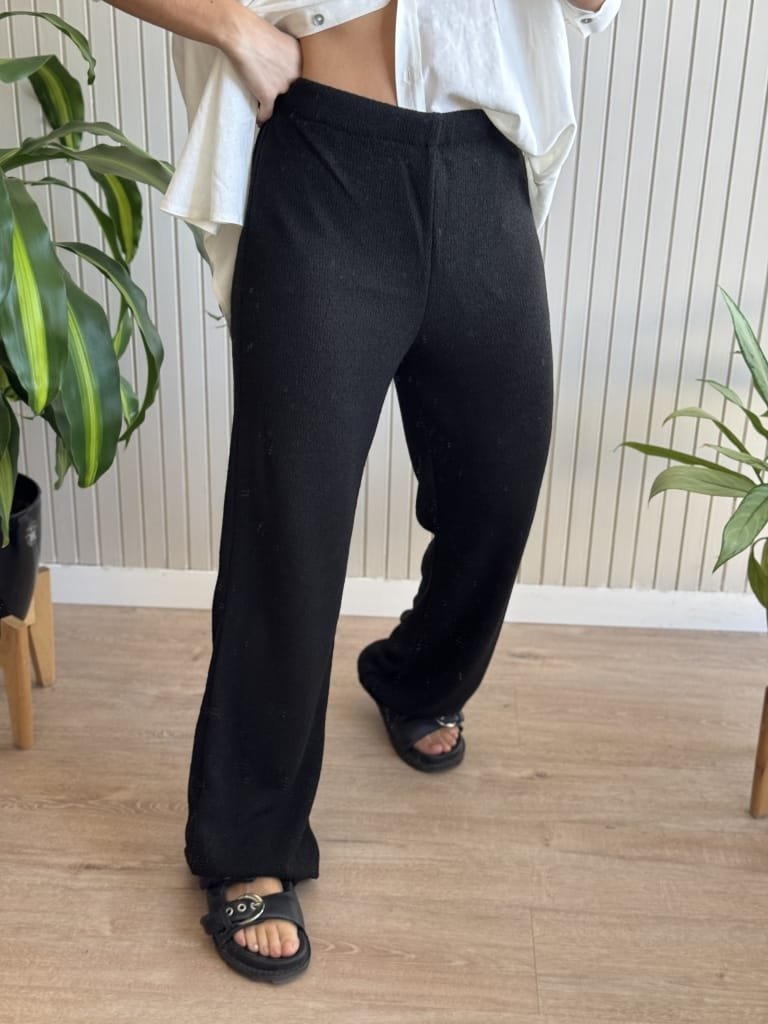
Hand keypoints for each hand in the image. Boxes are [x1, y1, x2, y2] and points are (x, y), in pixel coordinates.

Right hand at [220, 10, 302, 124]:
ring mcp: (283, 86)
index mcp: (301, 60)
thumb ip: (288, 57)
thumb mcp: (282, 41)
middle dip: (288, 100)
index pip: (304, 82)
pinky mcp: (268, 95)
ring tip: (270, 111)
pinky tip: (259, 118)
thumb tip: (283, 67)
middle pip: (296, 96)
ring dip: (277, 109)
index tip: (289, 92)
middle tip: (281, 103)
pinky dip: (262, 117)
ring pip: (282, 106)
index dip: (295, 88)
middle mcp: (296, 75)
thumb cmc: (256, 31)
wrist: (241, 34)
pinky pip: (267, 113)